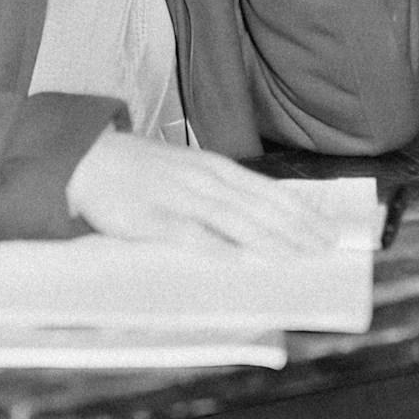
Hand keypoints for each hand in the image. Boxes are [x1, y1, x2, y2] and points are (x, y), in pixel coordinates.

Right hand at [65, 131, 342, 251]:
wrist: (90, 159)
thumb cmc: (146, 169)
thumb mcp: (191, 170)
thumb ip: (223, 190)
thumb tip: (265, 214)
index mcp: (215, 167)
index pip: (268, 191)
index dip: (300, 211)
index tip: (328, 230)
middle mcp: (203, 180)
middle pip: (258, 207)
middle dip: (295, 229)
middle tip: (326, 249)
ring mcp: (178, 197)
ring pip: (231, 219)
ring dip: (267, 239)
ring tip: (297, 256)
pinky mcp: (151, 219)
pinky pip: (187, 234)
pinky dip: (213, 246)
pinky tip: (236, 260)